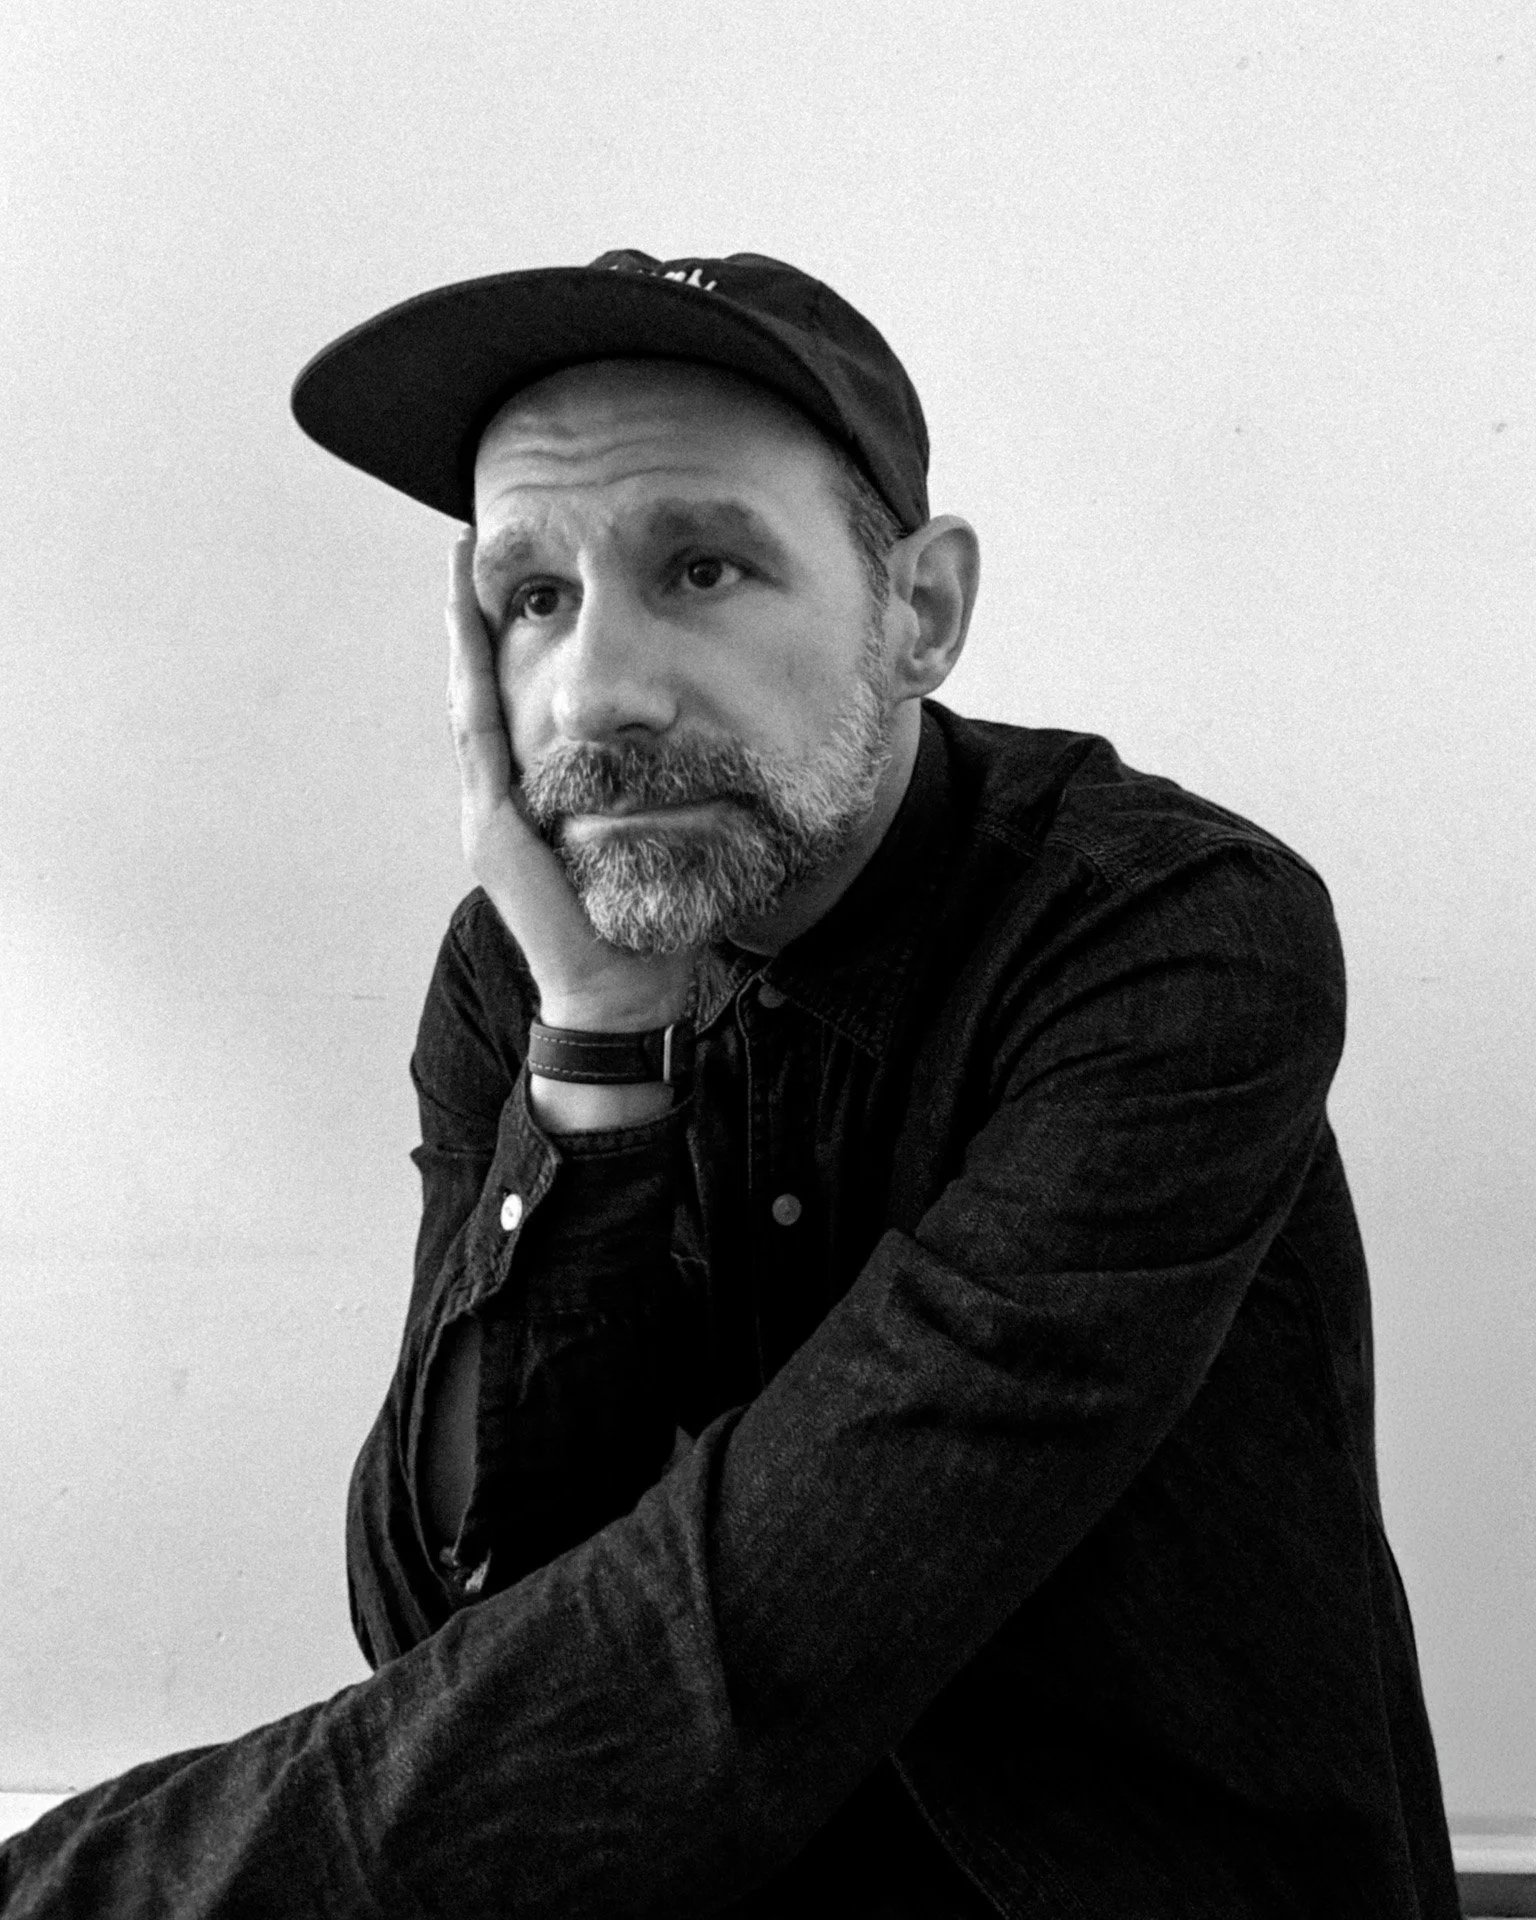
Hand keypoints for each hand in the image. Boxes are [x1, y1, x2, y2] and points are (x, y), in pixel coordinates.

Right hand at [445, 528, 694, 1036]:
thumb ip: (659, 793)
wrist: (622, 993)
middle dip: (473, 623)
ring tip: (460, 567)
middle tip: (470, 551)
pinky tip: (471, 621)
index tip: (512, 583)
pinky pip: (479, 734)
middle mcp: (501, 801)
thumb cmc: (648, 924)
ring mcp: (489, 813)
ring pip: (470, 701)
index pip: (514, 708)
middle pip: (480, 692)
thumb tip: (697, 748)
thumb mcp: (656, 838)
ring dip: (462, 633)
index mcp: (536, 803)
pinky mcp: (494, 828)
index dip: (505, 646)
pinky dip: (472, 674)